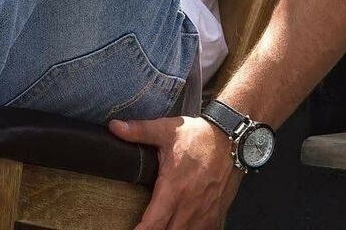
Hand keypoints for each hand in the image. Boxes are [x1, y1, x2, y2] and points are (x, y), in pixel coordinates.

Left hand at [108, 113, 243, 228]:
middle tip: (143, 227)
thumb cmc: (197, 136)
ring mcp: (204, 214)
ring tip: (160, 226)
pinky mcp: (216, 215)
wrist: (231, 139)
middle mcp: (189, 206)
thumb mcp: (166, 129)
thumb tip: (114, 127)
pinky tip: (181, 225)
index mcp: (174, 188)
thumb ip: (139, 131)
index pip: (153, 224)